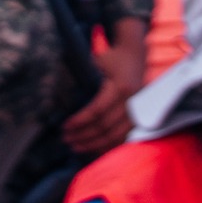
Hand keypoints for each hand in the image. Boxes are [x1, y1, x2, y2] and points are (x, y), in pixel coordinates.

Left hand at [61, 19, 145, 156]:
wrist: (135, 53)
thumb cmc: (111, 57)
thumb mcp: (97, 62)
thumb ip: (84, 78)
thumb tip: (59, 96)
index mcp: (120, 86)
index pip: (96, 110)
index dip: (79, 121)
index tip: (64, 127)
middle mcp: (132, 99)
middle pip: (105, 126)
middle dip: (84, 136)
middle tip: (66, 140)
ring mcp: (140, 108)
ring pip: (116, 134)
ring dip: (95, 144)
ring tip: (76, 147)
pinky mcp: (142, 113)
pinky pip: (126, 135)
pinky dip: (110, 144)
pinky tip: (95, 149)